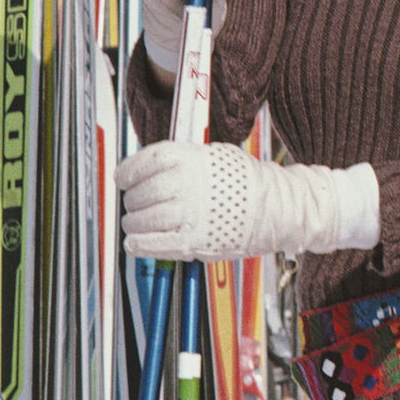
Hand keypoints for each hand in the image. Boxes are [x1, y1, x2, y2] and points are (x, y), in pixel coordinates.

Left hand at [121, 142, 379, 262]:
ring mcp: (188, 214)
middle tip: (133, 204)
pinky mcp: (192, 241)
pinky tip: (134, 242)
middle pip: (141, 193)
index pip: (144, 163)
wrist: (278, 208)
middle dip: (132, 201)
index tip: (122, 178)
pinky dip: (138, 244)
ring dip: (133, 222)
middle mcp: (185, 184)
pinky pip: (152, 244)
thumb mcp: (214, 156)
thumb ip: (182, 161)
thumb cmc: (247, 182)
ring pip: (142, 219)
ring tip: (134, 223)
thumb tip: (148, 171)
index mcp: (189, 158)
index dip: (127, 172)